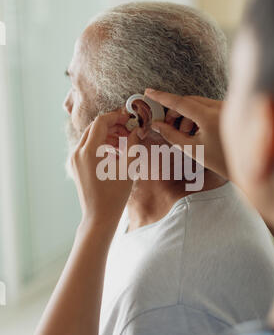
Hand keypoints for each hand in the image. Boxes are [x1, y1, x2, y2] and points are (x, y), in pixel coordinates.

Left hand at [71, 110, 138, 227]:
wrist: (99, 217)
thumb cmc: (114, 196)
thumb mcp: (128, 168)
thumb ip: (133, 145)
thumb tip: (138, 130)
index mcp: (89, 151)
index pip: (101, 122)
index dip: (116, 117)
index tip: (129, 119)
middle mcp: (77, 153)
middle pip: (94, 128)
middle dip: (112, 126)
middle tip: (128, 131)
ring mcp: (74, 160)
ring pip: (90, 137)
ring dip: (107, 135)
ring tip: (123, 143)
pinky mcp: (75, 166)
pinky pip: (87, 148)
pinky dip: (100, 145)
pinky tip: (114, 153)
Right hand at [145, 89, 227, 178]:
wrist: (249, 166)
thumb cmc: (223, 161)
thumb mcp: (193, 150)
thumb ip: (172, 135)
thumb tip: (157, 125)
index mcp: (210, 117)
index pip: (181, 103)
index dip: (162, 97)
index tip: (149, 93)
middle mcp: (220, 107)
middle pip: (189, 101)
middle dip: (175, 112)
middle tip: (167, 125)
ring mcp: (227, 107)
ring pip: (198, 103)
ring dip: (187, 115)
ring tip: (185, 134)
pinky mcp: (230, 110)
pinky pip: (209, 106)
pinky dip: (198, 116)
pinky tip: (197, 131)